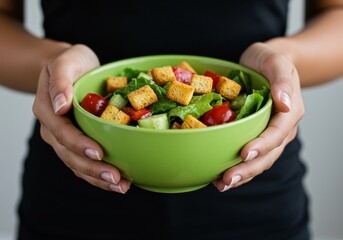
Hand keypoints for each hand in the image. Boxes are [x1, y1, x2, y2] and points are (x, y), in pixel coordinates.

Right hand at [32, 44, 130, 193]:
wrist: (73, 67)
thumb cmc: (70, 62)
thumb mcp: (65, 61)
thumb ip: (60, 81)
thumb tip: (60, 104)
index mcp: (48, 110)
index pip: (62, 132)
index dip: (80, 144)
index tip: (99, 153)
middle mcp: (54, 128)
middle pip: (70, 154)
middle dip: (93, 169)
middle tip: (116, 178)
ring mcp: (65, 138)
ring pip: (78, 164)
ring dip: (98, 178)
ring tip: (121, 186)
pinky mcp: (78, 142)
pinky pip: (85, 162)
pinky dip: (100, 173)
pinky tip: (118, 180)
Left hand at [213, 42, 304, 191]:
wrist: (263, 63)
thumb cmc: (269, 61)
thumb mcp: (276, 62)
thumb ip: (282, 80)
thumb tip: (284, 103)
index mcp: (289, 111)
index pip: (277, 133)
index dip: (263, 145)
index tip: (245, 153)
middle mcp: (281, 128)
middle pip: (268, 154)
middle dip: (248, 169)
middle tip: (227, 179)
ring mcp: (269, 135)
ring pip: (259, 160)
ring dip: (242, 175)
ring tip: (221, 184)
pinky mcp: (256, 136)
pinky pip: (250, 156)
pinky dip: (237, 167)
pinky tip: (220, 175)